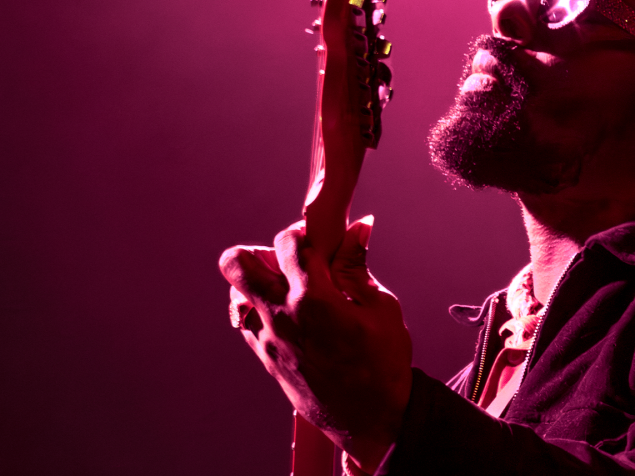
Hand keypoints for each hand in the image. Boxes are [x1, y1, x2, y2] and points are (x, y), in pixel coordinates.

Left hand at [219, 217, 411, 471]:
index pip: (288, 241)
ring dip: (259, 282)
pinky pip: (247, 321)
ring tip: (292, 288)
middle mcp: (281, 316)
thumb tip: (357, 229)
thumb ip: (358, 266)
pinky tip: (292, 313)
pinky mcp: (265, 357)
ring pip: (236, 293)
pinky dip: (262, 309)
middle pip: (237, 263)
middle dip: (261, 251)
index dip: (304, 232)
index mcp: (313, 299)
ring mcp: (268, 339)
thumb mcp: (382, 308)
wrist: (371, 419)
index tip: (318, 238)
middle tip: (291, 260)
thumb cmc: (382, 366)